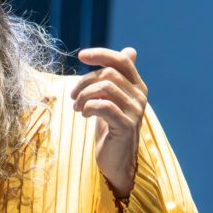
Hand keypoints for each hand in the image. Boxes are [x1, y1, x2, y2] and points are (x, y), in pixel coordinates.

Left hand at [70, 47, 147, 197]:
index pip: (122, 60)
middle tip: (73, 96)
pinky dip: (89, 107)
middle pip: (109, 73)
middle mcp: (140, 96)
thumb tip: (130, 50)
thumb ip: (119, 77)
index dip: (101, 54)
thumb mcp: (113, 99)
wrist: (116, 161)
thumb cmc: (111, 130)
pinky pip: (104, 106)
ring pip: (105, 88)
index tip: (81, 55)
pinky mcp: (126, 125)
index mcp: (137, 86)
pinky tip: (84, 115)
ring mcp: (135, 111)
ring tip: (77, 107)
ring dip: (84, 96)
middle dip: (84, 82)